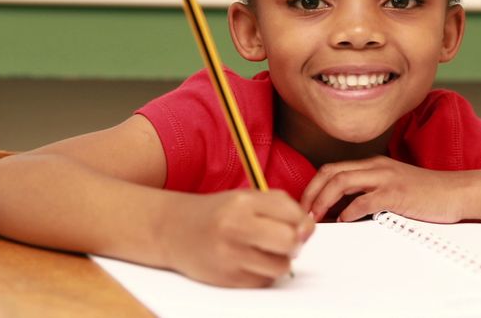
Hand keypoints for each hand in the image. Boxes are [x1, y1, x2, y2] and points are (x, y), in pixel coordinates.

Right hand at [161, 189, 314, 287]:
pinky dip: (263, 274)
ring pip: (281, 267)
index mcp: (243, 201)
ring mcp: (230, 254)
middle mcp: (235, 226)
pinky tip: (248, 262)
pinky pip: (263, 282)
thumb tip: (308, 231)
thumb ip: (280, 207)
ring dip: (279, 261)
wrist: (172, 230)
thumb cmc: (215, 213)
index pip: (292, 214)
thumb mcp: (245, 198)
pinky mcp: (227, 278)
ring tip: (263, 251)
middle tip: (286, 242)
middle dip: (295, 244)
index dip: (303, 223)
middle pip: (290, 242)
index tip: (299, 226)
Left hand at [300, 156, 465, 222]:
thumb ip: (367, 194)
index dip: (313, 187)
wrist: (455, 192)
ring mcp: (386, 178)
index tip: (304, 206)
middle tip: (302, 213)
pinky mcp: (396, 193)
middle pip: (330, 172)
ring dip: (323, 200)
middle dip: (311, 192)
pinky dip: (350, 210)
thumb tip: (340, 212)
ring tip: (315, 217)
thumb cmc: (425, 194)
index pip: (332, 169)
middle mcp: (376, 167)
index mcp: (372, 165)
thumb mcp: (391, 188)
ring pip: (342, 181)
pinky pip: (366, 199)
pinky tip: (344, 221)